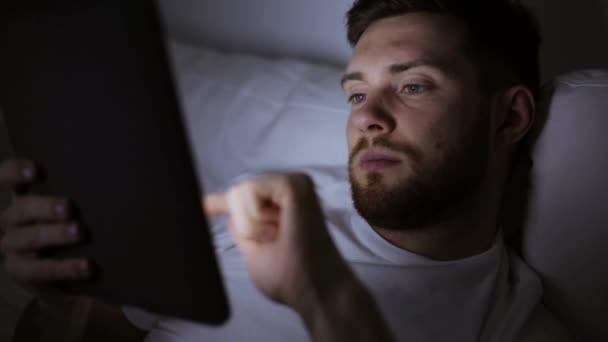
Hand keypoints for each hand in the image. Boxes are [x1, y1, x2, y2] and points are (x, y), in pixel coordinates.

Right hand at [0, 159, 88, 290]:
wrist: (54, 273)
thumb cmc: (63, 225)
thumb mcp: (61, 208)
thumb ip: (70, 193)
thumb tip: (105, 177)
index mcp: (19, 197)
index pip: (3, 178)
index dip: (13, 172)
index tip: (34, 170)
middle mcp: (8, 220)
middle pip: (21, 210)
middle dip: (44, 208)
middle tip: (67, 207)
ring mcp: (11, 246)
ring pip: (29, 239)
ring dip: (55, 235)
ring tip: (79, 232)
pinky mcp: (19, 271)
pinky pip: (41, 270)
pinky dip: (66, 267)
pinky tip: (86, 266)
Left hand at [204, 173, 394, 341]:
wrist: (314, 290)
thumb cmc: (291, 277)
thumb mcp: (254, 251)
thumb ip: (242, 228)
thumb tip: (224, 211)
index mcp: (281, 205)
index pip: (242, 197)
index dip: (218, 202)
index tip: (203, 206)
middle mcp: (288, 188)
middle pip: (236, 194)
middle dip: (244, 225)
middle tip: (271, 242)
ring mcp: (293, 183)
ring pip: (240, 193)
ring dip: (250, 225)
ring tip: (277, 238)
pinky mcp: (293, 185)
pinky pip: (249, 192)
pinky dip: (253, 218)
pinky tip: (275, 230)